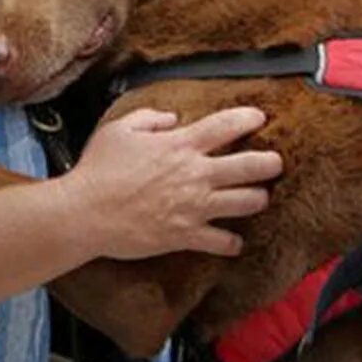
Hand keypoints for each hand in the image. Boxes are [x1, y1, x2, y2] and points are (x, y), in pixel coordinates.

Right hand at [61, 107, 280, 259]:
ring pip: (247, 202)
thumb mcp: (119, 129)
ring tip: (259, 198)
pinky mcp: (186, 235)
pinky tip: (235, 242)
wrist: (85, 213)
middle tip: (276, 163)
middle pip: (250, 166)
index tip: (259, 118)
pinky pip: (222, 242)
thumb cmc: (98, 170)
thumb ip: (149, 118)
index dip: (248, 118)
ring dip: (258, 199)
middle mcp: (194, 175)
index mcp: (179, 145)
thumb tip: (172, 119)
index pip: (225, 126)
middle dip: (270, 163)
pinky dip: (232, 243)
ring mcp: (194, 207)